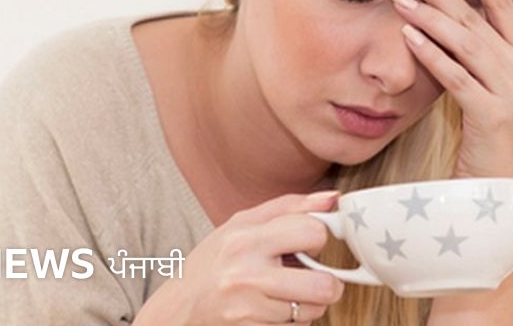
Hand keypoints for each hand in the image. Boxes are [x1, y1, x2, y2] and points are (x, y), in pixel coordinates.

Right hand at [135, 191, 344, 325]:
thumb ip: (290, 207)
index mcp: (247, 239)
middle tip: (317, 278)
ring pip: (313, 311)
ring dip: (310, 304)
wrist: (180, 305)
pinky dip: (293, 321)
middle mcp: (247, 275)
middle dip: (328, 283)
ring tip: (290, 293)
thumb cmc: (214, 260)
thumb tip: (333, 198)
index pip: (312, 231)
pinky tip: (276, 309)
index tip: (310, 241)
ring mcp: (249, 309)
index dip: (318, 236)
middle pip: (323, 286)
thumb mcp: (243, 222)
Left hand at [390, 0, 512, 178]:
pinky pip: (457, 77)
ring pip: (466, 43)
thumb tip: (438, 9)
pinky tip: (409, 37)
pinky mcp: (493, 115)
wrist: (500, 184)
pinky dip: (432, 54)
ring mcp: (511, 91)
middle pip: (476, 17)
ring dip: (430, 16)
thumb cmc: (485, 129)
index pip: (501, 1)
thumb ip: (470, 48)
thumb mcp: (483, 80)